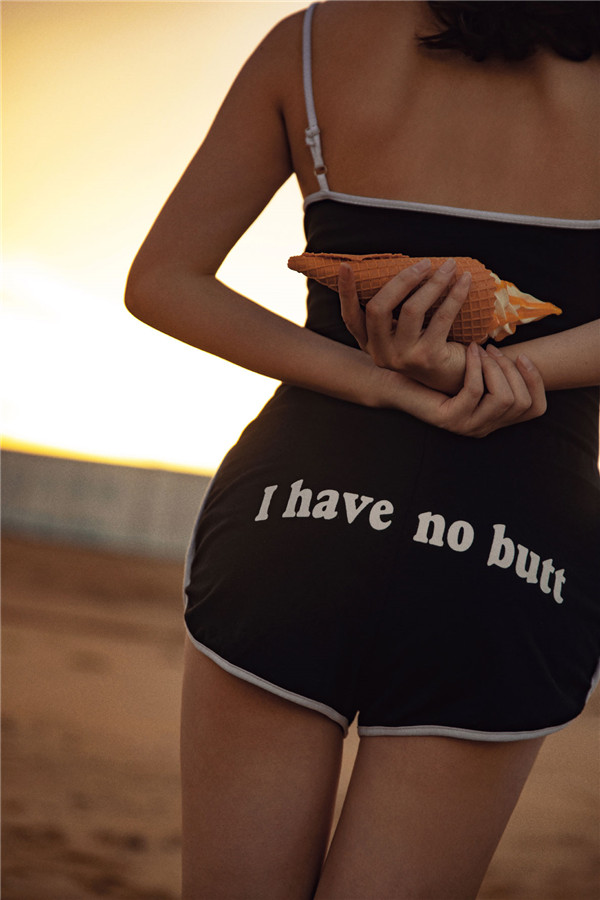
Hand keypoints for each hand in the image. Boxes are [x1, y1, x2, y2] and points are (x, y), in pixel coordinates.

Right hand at [338, 257, 469, 393]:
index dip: (345, 292)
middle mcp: (381, 353)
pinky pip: (441, 317)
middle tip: (425, 263)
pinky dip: (455, 295)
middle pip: (379, 308)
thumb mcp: (404, 332)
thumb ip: (394, 312)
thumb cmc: (429, 346)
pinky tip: (464, 280)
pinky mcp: (428, 358)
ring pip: (411, 309)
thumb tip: (404, 269)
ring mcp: (403, 358)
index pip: (350, 317)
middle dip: (402, 280)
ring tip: (449, 266)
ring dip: (434, 282)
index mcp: (370, 344)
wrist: (454, 379)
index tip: (345, 266)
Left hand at [433, 342, 546, 436]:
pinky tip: (471, 351)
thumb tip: (527, 352)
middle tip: (493, 349)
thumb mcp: (477, 372)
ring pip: (503, 399)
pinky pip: (475, 392)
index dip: (536, 381)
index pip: (536, 409)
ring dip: (496, 368)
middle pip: (522, 402)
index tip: (521, 356)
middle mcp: (484, 428)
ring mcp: (467, 426)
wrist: (401, 382)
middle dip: (512, 370)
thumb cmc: (438, 373)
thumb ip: (500, 370)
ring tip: (483, 350)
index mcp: (495, 419)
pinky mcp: (450, 420)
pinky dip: (477, 368)